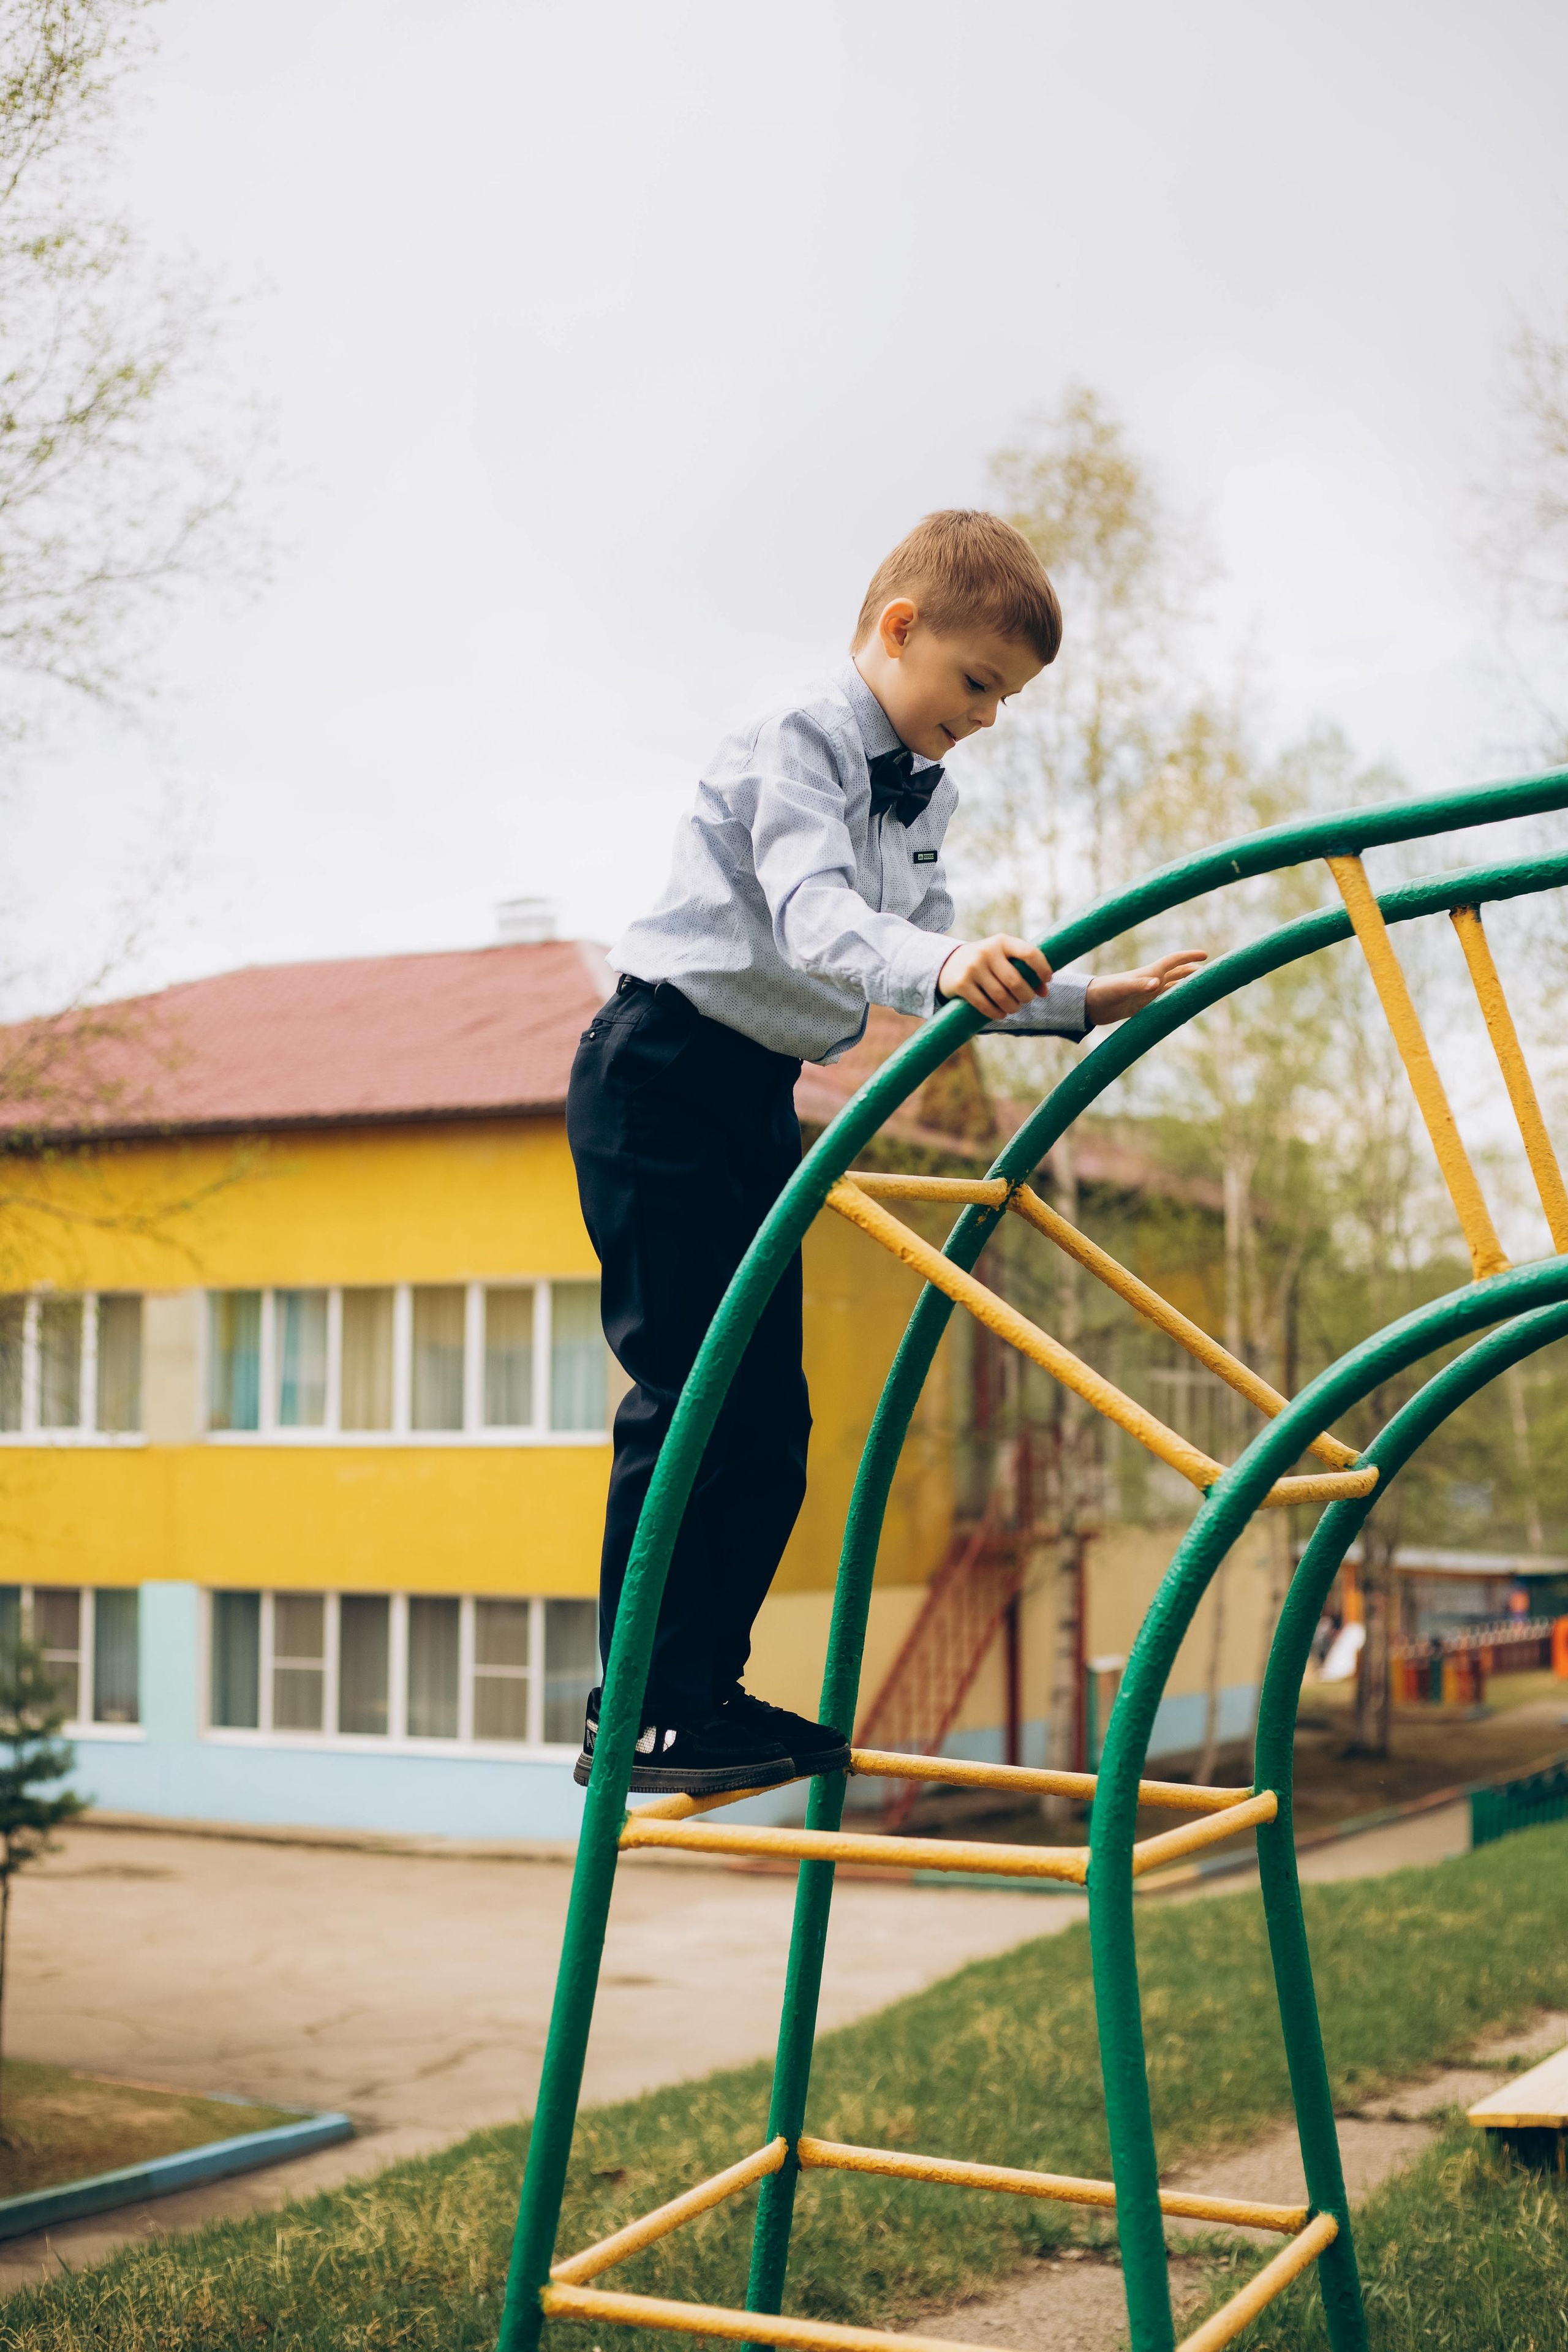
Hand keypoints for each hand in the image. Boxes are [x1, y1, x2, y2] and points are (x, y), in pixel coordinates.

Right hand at [936, 934, 1052, 1018]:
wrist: (949, 963)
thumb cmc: (987, 963)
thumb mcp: (1004, 958)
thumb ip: (1025, 970)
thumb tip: (1044, 992)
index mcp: (1002, 941)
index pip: (1029, 953)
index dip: (1042, 968)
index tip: (1047, 979)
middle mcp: (987, 952)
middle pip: (1015, 981)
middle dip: (1026, 996)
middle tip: (1026, 1000)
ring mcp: (972, 967)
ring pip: (1001, 996)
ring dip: (1012, 1007)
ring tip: (1014, 1008)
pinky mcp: (961, 984)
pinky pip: (984, 1005)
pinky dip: (996, 1014)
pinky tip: (1001, 1014)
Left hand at [1085, 950, 1207, 1024]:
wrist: (1089, 1004)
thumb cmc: (1103, 992)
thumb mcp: (1121, 988)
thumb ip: (1139, 986)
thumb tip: (1157, 984)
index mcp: (1149, 973)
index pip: (1173, 961)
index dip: (1189, 957)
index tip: (1205, 955)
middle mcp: (1150, 981)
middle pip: (1176, 973)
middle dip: (1191, 971)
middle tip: (1208, 972)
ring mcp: (1146, 993)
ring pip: (1171, 988)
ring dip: (1184, 986)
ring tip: (1198, 988)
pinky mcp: (1141, 1006)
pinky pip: (1163, 1003)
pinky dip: (1174, 1004)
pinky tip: (1179, 1008)